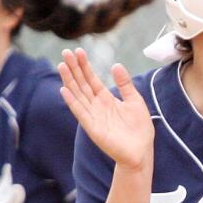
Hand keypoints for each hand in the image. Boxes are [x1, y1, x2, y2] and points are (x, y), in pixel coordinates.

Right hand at [58, 48, 153, 169]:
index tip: (78, 51)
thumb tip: (116, 65)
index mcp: (106, 99)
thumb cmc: (139, 128)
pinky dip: (72, 101)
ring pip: (78, 95)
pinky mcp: (92, 128)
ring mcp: (93, 116)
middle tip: (65, 52)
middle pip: (82, 84)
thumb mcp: (134, 100)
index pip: (91, 79)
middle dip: (74, 68)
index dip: (84, 65)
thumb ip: (124, 84)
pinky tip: (64, 90)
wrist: (141, 151)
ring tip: (62, 65)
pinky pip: (80, 112)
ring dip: (69, 80)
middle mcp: (96, 106)